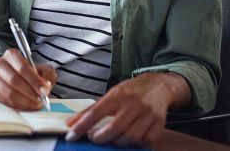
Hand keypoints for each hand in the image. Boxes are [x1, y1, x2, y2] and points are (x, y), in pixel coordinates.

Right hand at [0, 48, 56, 110]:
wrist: (9, 72)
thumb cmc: (26, 71)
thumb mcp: (40, 67)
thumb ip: (47, 74)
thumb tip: (46, 86)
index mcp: (11, 55)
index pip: (22, 67)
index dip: (34, 80)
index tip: (45, 90)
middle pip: (14, 80)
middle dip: (30, 92)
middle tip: (41, 99)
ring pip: (9, 93)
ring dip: (25, 101)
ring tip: (36, 103)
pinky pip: (6, 101)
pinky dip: (19, 105)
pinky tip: (28, 105)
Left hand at [65, 73, 188, 147]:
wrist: (159, 86)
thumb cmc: (130, 92)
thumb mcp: (110, 95)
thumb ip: (91, 110)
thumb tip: (70, 124)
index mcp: (118, 95)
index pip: (96, 112)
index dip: (82, 126)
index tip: (71, 136)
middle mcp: (133, 104)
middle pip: (114, 128)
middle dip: (100, 137)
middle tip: (94, 138)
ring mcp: (148, 114)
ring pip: (130, 137)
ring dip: (117, 142)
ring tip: (112, 139)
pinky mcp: (159, 123)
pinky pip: (146, 141)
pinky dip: (135, 144)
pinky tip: (129, 139)